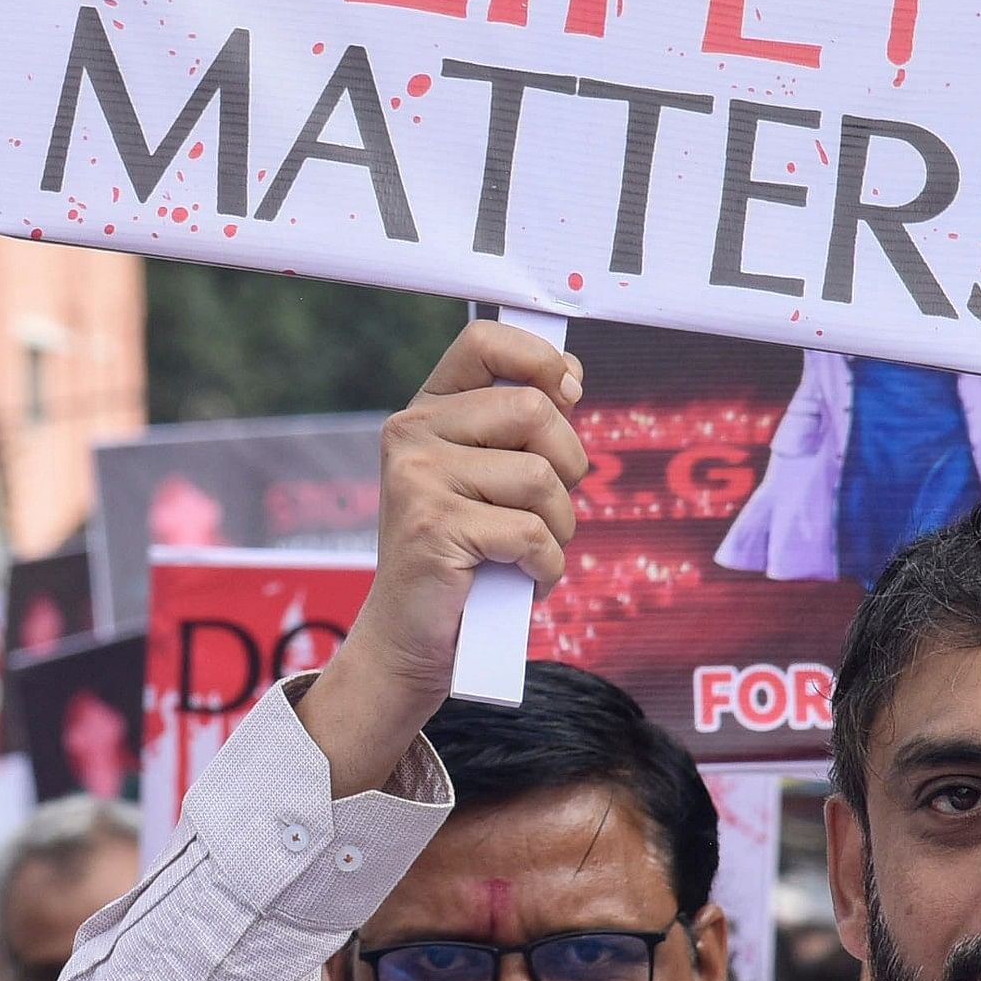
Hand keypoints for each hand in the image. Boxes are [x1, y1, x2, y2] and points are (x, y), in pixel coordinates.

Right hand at [304, 321, 584, 797]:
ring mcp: (417, 479)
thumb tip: (571, 380)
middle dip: (568, 466)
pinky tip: (523, 577)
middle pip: (533, 410)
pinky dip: (546, 566)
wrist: (410, 638)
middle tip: (548, 508)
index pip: (485, 341)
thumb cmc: (466, 557)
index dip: (542, 359)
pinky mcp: (432, 528)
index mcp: (427, 411)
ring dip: (559, 526)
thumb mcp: (489, 478)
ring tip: (529, 551)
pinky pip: (531, 533)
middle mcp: (412, 433)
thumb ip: (520, 427)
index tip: (569, 395)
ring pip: (540, 477)